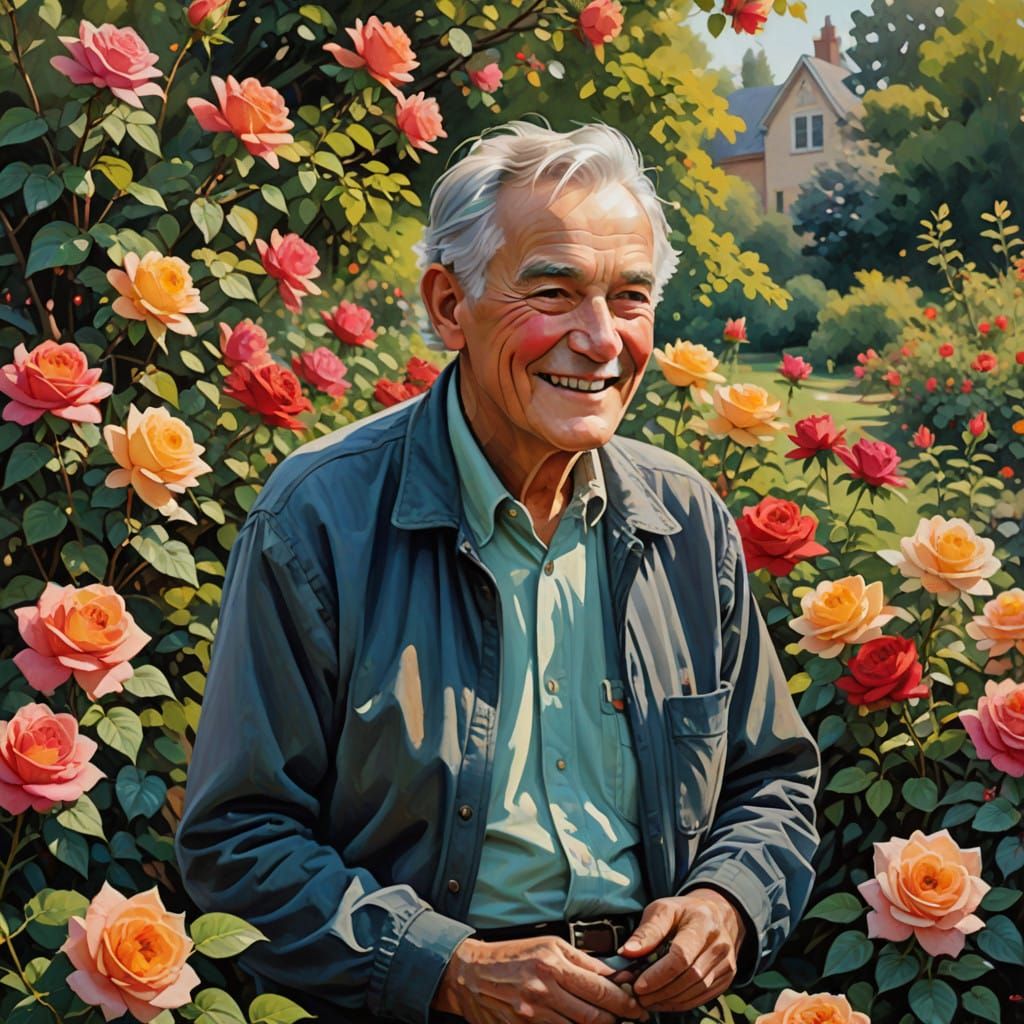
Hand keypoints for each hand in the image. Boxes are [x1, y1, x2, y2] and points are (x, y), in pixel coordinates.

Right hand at [431, 935, 650, 1023]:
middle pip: (594, 1015)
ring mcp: (532, 1014)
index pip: (599, 987)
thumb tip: (614, 974)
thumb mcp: (549, 946)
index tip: (637, 1006)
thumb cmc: (512, 956)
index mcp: (552, 964)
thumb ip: (582, 961)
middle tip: (631, 1018)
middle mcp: (543, 990)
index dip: (624, 1001)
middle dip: (617, 1019)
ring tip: (608, 1022)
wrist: (471, 974)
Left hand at [615, 890, 745, 1012]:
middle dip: (661, 991)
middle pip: (690, 976)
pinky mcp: (727, 977)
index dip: (658, 974)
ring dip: (670, 1000)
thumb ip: (647, 931)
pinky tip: (664, 1002)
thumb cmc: (683, 912)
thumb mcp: (663, 910)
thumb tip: (626, 952)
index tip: (638, 985)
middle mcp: (719, 944)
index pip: (681, 956)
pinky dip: (682, 1003)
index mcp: (702, 922)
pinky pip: (704, 996)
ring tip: (648, 1001)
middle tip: (639, 997)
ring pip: (697, 990)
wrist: (715, 915)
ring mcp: (727, 963)